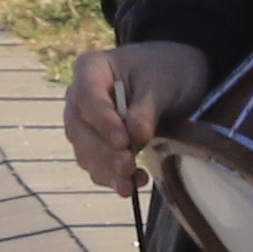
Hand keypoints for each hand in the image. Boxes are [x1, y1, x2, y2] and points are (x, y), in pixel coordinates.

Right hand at [62, 40, 213, 193]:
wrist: (173, 78)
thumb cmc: (165, 70)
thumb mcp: (162, 84)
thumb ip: (147, 109)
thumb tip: (136, 137)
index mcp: (91, 68)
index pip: (88, 97)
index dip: (103, 122)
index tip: (123, 142)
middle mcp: (79, 96)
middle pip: (80, 129)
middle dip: (104, 152)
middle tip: (128, 166)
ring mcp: (85, 123)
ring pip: (85, 152)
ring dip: (106, 170)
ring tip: (131, 182)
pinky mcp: (95, 145)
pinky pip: (95, 165)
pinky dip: (112, 178)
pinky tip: (133, 183)